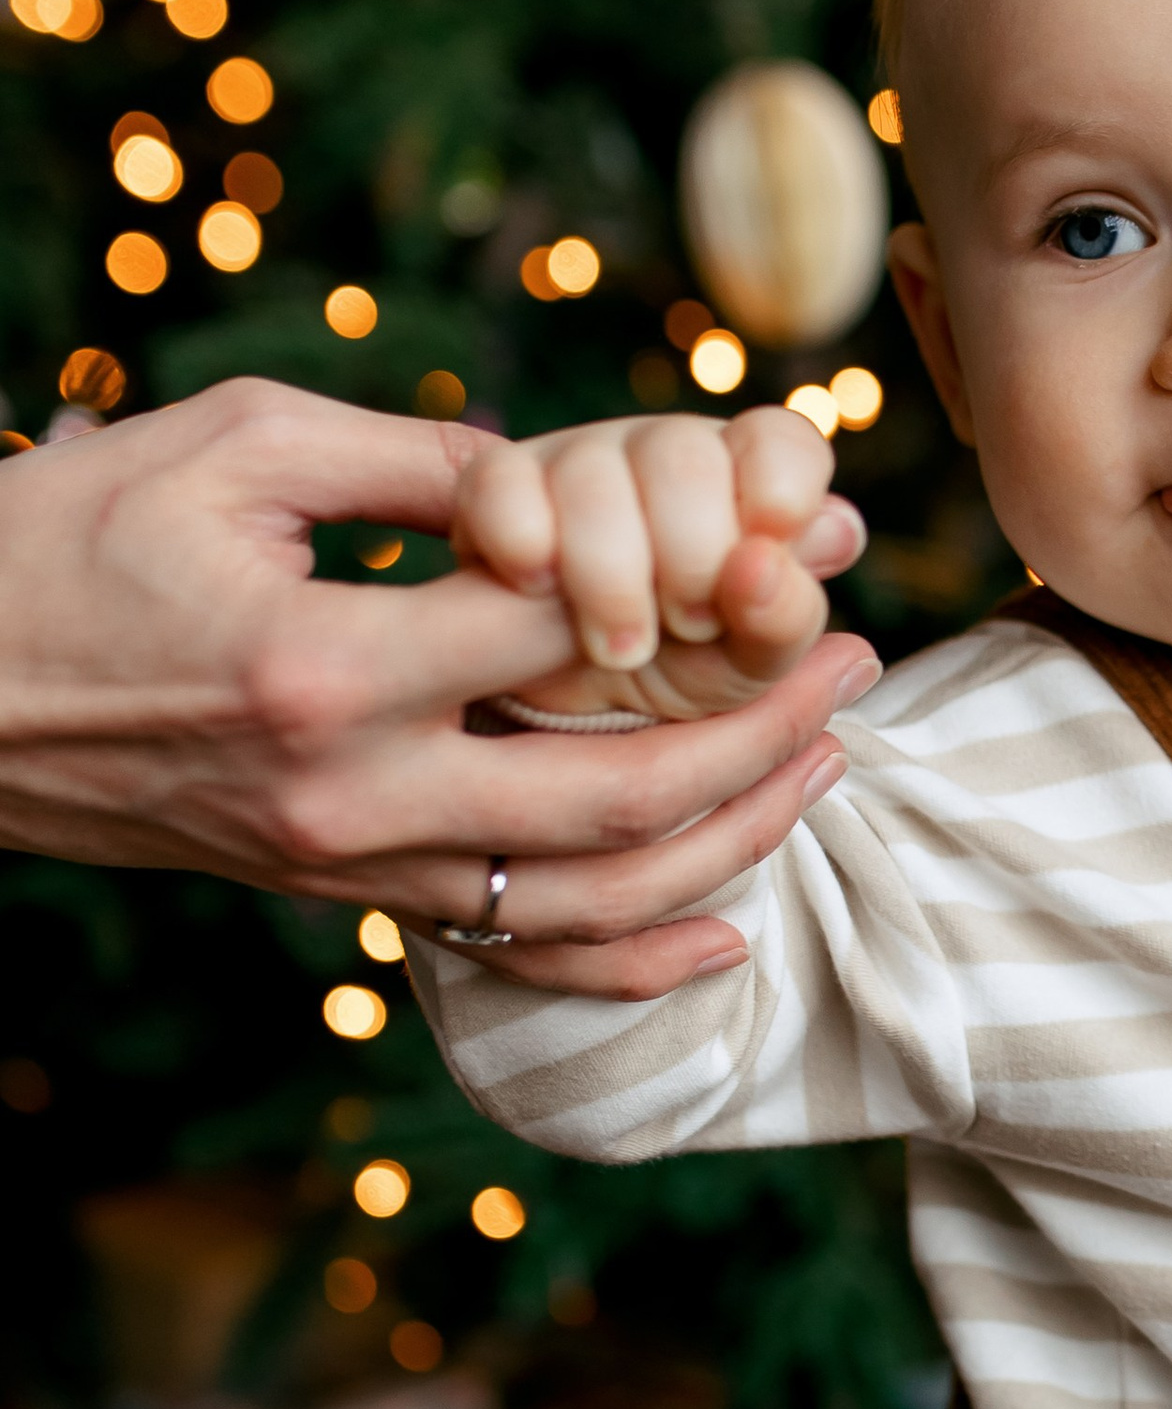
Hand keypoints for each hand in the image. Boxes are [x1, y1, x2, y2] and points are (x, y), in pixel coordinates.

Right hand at [0, 378, 878, 985]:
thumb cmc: (69, 534)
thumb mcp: (234, 447)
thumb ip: (412, 462)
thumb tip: (558, 471)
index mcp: (329, 666)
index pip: (567, 631)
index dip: (693, 589)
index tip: (781, 546)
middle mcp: (350, 791)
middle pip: (621, 790)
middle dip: (765, 734)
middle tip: (856, 665)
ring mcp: (345, 865)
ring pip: (589, 896)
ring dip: (732, 841)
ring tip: (825, 770)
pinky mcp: (334, 898)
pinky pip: (512, 951)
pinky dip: (633, 961)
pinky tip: (730, 933)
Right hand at [451, 401, 859, 717]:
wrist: (570, 726)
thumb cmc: (684, 679)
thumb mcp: (749, 668)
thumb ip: (788, 613)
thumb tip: (817, 541)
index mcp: (750, 482)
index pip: (781, 442)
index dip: (778, 494)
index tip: (759, 565)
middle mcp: (669, 455)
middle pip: (683, 456)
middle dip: (691, 559)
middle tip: (688, 629)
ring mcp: (578, 461)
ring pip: (591, 474)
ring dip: (612, 578)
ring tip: (620, 648)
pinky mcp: (496, 488)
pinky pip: (501, 483)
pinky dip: (525, 544)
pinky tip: (539, 594)